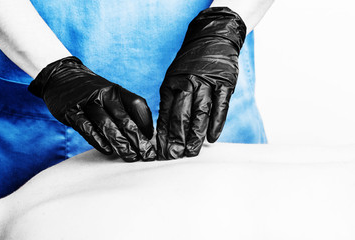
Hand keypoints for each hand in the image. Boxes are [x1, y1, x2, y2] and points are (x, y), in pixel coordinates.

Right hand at [29, 56, 155, 161]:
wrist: (61, 76)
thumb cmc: (93, 92)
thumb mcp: (110, 94)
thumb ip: (125, 110)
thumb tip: (145, 134)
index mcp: (117, 90)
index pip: (137, 104)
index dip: (147, 123)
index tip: (152, 139)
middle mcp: (104, 94)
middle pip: (124, 118)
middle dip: (138, 139)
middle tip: (147, 155)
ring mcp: (87, 102)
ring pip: (107, 125)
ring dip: (121, 144)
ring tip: (131, 157)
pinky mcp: (71, 112)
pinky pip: (87, 128)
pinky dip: (98, 141)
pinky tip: (108, 151)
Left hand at [157, 7, 246, 159]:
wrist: (213, 38)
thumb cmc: (190, 64)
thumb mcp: (173, 77)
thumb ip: (170, 101)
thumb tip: (165, 130)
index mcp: (173, 82)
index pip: (166, 112)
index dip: (164, 133)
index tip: (161, 150)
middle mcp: (189, 82)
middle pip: (182, 114)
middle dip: (177, 138)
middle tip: (175, 155)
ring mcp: (208, 82)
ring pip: (201, 112)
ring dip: (196, 134)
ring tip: (192, 152)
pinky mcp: (225, 83)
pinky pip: (221, 106)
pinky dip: (217, 123)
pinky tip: (212, 138)